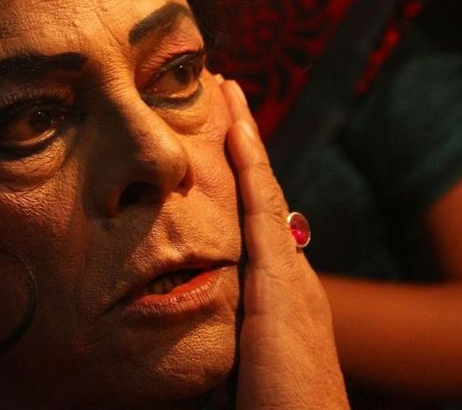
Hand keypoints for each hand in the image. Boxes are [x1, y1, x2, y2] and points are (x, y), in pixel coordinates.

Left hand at [220, 79, 348, 409]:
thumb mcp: (235, 370)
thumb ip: (213, 339)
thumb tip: (170, 327)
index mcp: (279, 300)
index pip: (255, 225)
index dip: (241, 180)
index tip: (221, 141)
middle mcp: (292, 278)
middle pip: (261, 196)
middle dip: (244, 145)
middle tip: (225, 95)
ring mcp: (290, 275)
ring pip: (262, 189)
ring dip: (245, 139)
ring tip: (228, 91)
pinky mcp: (281, 282)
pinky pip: (261, 208)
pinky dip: (250, 164)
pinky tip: (235, 127)